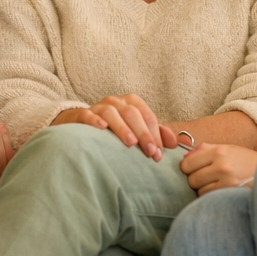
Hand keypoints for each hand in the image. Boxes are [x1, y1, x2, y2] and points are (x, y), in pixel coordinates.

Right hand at [53, 94, 178, 159]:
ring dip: (122, 127)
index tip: (159, 153)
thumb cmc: (113, 129)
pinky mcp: (80, 115)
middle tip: (150, 153)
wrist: (80, 125)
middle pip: (132, 113)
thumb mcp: (136, 129)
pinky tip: (101, 128)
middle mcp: (115, 102)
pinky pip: (87, 114)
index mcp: (131, 103)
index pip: (147, 115)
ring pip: (111, 112)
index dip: (155, 133)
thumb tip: (176, 143)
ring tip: (130, 143)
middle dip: (143, 133)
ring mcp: (97, 107)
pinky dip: (94, 120)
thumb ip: (156, 134)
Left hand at [179, 143, 256, 194]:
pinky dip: (212, 197)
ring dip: (205, 190)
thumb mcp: (229, 149)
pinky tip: (222, 193)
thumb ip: (206, 150)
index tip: (194, 170)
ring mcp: (227, 182)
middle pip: (191, 179)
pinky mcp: (231, 195)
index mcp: (219, 151)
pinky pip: (210, 199)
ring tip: (218, 186)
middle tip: (207, 179)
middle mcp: (222, 165)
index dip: (188, 168)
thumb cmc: (248, 162)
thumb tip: (185, 157)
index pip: (187, 163)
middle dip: (196, 180)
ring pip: (199, 191)